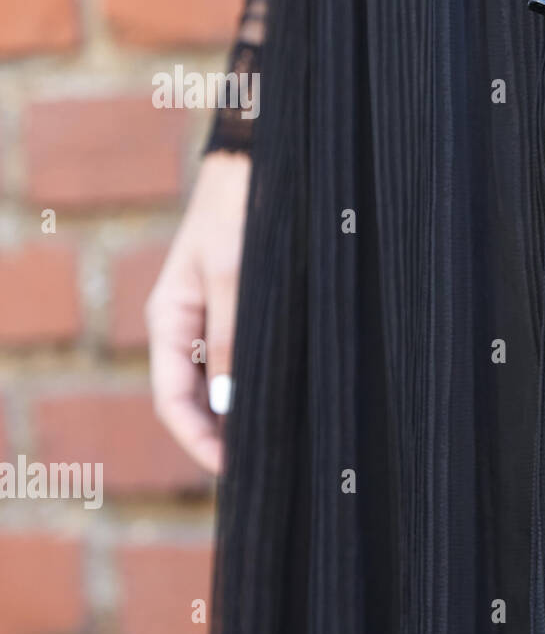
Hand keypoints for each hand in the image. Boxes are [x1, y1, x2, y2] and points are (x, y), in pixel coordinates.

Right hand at [146, 152, 249, 473]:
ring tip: (281, 445)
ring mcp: (212, 317)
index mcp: (169, 320)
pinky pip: (242, 357)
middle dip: (223, 437)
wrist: (258, 162)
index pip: (174, 401)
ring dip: (243, 414)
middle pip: (196, 400)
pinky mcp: (240, 307)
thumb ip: (232, 340)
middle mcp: (186, 325)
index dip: (199, 442)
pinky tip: (286, 401)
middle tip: (266, 470)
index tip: (233, 471)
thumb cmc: (242, 211)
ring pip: (222, 382)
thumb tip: (226, 406)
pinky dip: (257, 383)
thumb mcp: (236, 277)